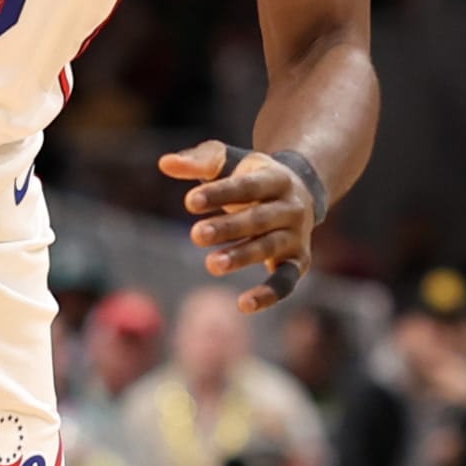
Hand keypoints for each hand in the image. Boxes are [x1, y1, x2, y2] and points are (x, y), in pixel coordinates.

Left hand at [159, 140, 316, 313]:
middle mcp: (292, 207)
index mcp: (276, 178)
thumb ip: (199, 161)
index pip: (247, 186)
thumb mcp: (229, 162)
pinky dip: (269, 294)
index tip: (190, 202)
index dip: (220, 194)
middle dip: (228, 228)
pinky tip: (244, 304)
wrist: (300, 189)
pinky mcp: (298, 261)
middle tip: (196, 235)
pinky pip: (286, 281)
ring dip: (242, 257)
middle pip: (259, 219)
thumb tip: (164, 163)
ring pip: (269, 248)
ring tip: (212, 264)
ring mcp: (297, 235)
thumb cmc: (251, 176)